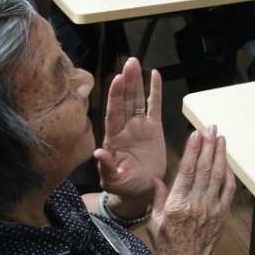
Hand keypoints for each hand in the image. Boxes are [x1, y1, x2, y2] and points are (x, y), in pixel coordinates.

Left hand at [94, 58, 165, 216]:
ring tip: (136, 63)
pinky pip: (154, 106)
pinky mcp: (154, 128)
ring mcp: (139, 126)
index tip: (117, 80)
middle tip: (129, 63)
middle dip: (127, 81)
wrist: (142, 191)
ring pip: (137, 99)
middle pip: (125, 100)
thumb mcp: (114, 179)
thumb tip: (99, 152)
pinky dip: (155, 91)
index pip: (113, 113)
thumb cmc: (125, 187)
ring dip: (137, 81)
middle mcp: (125, 127)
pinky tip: (155, 75)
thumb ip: (107, 166)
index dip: (115, 96)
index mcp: (113, 138)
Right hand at [148, 126, 234, 254]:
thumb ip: (157, 198)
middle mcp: (195, 204)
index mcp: (176, 204)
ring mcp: (211, 208)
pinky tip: (227, 162)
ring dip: (220, 155)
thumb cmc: (167, 245)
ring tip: (220, 138)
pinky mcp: (222, 214)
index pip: (186, 171)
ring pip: (217, 176)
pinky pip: (228, 190)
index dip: (192, 151)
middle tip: (211, 128)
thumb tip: (157, 178)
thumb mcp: (154, 221)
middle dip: (208, 146)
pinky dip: (229, 174)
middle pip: (204, 169)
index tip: (196, 134)